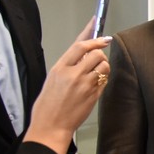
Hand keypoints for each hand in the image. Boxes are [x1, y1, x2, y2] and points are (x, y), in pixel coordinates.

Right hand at [23, 19, 110, 153]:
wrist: (51, 125)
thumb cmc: (48, 105)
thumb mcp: (53, 79)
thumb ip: (68, 66)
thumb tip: (83, 55)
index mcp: (60, 68)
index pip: (79, 45)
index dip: (92, 34)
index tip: (100, 27)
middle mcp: (73, 74)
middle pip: (96, 53)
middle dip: (100, 52)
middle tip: (98, 56)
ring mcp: (85, 84)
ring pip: (103, 65)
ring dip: (103, 66)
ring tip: (96, 72)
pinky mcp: (94, 94)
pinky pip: (105, 79)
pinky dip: (103, 78)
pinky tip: (96, 83)